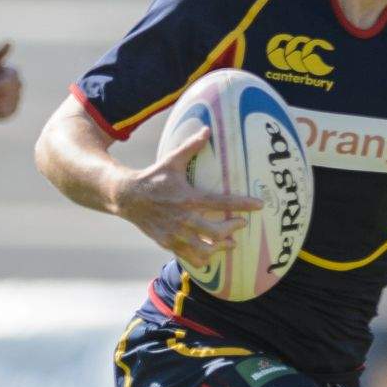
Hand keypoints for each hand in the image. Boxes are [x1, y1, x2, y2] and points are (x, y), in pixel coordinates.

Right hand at [114, 129, 261, 269]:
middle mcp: (183, 218)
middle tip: (241, 224)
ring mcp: (175, 233)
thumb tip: (208, 129)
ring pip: (204, 249)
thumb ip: (190, 146)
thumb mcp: (171, 160)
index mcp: (187, 197)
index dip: (242, 204)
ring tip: (230, 243)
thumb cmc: (153, 177)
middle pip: (215, 232)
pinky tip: (211, 252)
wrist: (126, 197)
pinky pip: (190, 257)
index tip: (259, 205)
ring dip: (221, 247)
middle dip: (232, 229)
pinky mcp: (167, 243)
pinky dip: (204, 258)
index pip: (220, 202)